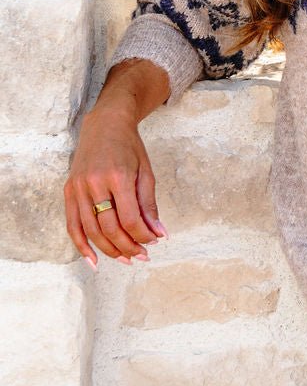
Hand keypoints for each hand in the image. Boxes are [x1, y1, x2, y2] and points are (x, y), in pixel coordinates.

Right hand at [64, 106, 166, 267]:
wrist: (105, 124)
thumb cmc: (129, 147)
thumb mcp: (146, 172)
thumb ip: (149, 205)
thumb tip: (158, 234)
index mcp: (118, 176)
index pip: (130, 218)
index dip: (143, 235)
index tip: (154, 242)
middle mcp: (95, 183)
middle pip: (110, 228)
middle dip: (128, 247)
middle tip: (142, 256)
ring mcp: (78, 188)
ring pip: (91, 231)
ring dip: (109, 250)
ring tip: (126, 259)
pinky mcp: (69, 190)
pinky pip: (72, 225)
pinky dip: (82, 246)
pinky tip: (94, 261)